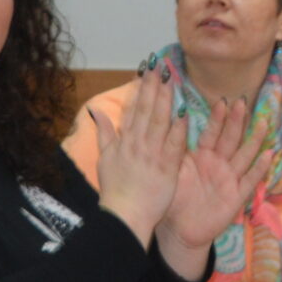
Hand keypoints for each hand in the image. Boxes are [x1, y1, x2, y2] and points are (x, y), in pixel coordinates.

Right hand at [94, 71, 184, 242]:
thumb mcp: (104, 158)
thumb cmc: (115, 190)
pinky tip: (185, 112)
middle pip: (148, 110)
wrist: (124, 216)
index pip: (134, 109)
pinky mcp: (166, 168)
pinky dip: (179, 129)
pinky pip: (174, 145)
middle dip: (155, 86)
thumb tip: (96, 110)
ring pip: (160, 122)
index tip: (148, 69)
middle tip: (162, 65)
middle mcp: (137, 144)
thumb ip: (104, 132)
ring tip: (173, 80)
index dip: (141, 87)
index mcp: (124, 141)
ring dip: (167, 100)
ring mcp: (152, 155)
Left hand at [159, 97, 271, 251]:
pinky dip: (259, 169)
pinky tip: (268, 156)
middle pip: (231, 139)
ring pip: (244, 155)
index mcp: (203, 156)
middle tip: (242, 103)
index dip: (218, 118)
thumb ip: (176, 149)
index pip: (212, 133)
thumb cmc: (175, 197)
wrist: (179, 229)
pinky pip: (249, 181)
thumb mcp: (174, 170)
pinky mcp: (236, 196)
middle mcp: (219, 164)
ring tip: (263, 123)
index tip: (222, 101)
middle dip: (237, 121)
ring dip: (254, 140)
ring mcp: (230, 179)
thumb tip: (174, 121)